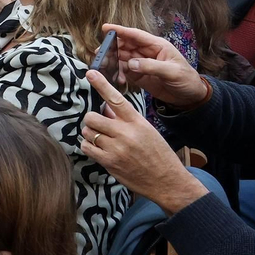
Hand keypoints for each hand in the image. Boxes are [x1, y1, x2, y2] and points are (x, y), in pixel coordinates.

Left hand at [81, 68, 208, 213]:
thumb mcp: (147, 131)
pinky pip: (86, 147)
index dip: (101, 85)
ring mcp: (116, 148)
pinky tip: (98, 149)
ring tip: (102, 140)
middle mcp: (125, 133)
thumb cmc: (158, 154)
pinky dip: (88, 146)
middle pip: (92, 117)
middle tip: (99, 126)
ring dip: (90, 134)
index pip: (115, 99)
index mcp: (137, 122)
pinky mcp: (109, 162)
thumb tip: (107, 108)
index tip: (90, 73)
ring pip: (87, 132)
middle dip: (92, 120)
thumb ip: (126, 119)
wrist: (167, 180)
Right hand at [102, 23, 211, 106]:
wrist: (190, 97)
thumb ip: (151, 66)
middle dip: (112, 48)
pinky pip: (124, 72)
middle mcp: (147, 53)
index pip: (136, 35)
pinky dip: (118, 74)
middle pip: (125, 46)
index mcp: (157, 46)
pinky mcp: (139, 76)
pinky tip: (118, 79)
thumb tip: (131, 64)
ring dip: (113, 62)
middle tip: (100, 53)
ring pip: (122, 59)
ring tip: (105, 67)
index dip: (120, 30)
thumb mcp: (172, 72)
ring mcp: (142, 64)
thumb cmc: (186, 80)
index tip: (105, 28)